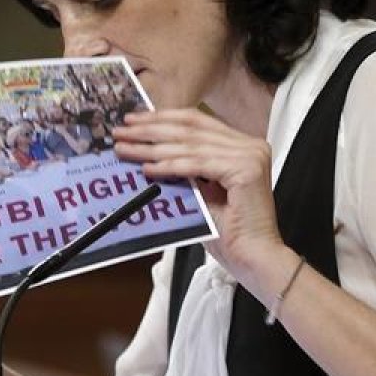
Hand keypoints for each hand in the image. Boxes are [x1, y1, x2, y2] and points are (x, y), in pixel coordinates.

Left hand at [113, 109, 282, 280]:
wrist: (253, 258)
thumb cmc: (229, 232)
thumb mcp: (202, 190)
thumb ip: (185, 168)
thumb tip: (148, 152)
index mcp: (243, 145)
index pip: (196, 121)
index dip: (162, 118)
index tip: (134, 120)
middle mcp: (250, 145)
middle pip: (190, 129)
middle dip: (150, 129)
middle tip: (121, 131)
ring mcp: (251, 155)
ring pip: (189, 146)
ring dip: (151, 147)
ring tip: (126, 149)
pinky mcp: (245, 170)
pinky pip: (196, 165)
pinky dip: (168, 166)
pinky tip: (147, 168)